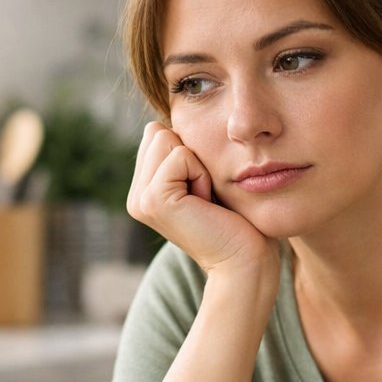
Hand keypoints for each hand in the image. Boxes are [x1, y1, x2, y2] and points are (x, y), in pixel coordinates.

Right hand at [126, 122, 275, 275]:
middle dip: (191, 155)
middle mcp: (136, 196)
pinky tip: (205, 202)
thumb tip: (163, 121)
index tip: (204, 191)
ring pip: (165, 138)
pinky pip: (180, 155)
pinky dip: (200, 173)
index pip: (157, 133)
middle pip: (157, 131)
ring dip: (197, 164)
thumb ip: (181, 153)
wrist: (245, 260)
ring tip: (205, 199)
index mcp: (144, 190)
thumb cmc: (237, 221)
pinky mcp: (153, 200)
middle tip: (205, 196)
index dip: (191, 152)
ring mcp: (140, 199)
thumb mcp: (204, 179)